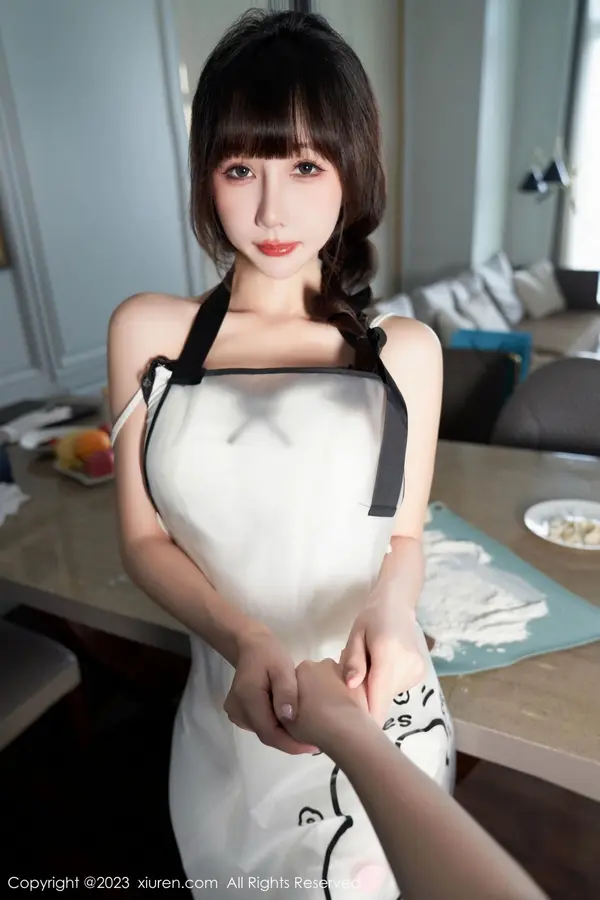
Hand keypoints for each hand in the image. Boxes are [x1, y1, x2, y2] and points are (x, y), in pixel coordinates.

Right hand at [224, 629, 318, 754]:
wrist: (250, 646)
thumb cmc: (269, 654)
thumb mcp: (283, 668)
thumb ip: (286, 692)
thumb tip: (289, 718)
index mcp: (247, 698)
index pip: (269, 732)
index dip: (291, 744)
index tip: (313, 747)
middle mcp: (237, 710)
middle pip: (267, 734)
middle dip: (290, 741)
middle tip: (314, 740)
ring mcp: (236, 713)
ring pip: (264, 732)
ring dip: (284, 734)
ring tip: (306, 730)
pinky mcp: (238, 713)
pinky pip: (260, 726)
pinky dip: (276, 727)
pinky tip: (291, 721)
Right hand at [282, 658, 369, 750]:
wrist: (345, 730)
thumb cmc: (312, 725)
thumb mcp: (287, 720)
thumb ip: (285, 708)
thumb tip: (287, 709)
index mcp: (302, 669)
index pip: (297, 680)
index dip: (299, 696)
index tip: (303, 712)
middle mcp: (322, 663)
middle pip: (316, 677)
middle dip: (316, 691)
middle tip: (318, 714)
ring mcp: (343, 669)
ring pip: (334, 681)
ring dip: (333, 692)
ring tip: (334, 716)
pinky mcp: (360, 679)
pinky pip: (350, 688)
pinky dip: (348, 697)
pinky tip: (347, 713)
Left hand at [340, 599, 425, 725]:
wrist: (397, 606)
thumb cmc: (371, 619)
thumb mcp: (356, 635)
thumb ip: (353, 661)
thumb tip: (351, 686)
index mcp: (389, 657)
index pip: (378, 698)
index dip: (364, 716)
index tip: (349, 728)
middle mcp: (408, 668)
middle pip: (382, 699)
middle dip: (365, 699)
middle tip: (351, 684)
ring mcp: (417, 673)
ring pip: (388, 695)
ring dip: (375, 690)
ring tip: (366, 671)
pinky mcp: (420, 675)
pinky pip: (396, 688)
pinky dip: (385, 684)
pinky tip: (380, 669)